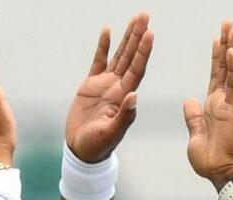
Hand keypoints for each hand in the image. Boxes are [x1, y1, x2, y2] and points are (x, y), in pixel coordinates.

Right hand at [65, 13, 153, 163]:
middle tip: (145, 16)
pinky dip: (104, 46)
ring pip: (119, 55)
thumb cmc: (98, 146)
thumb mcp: (111, 134)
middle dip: (138, 36)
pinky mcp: (91, 85)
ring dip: (127, 37)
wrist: (82, 151)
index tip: (149, 34)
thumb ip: (123, 116)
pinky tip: (108, 30)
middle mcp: (119, 87)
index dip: (143, 52)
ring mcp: (106, 85)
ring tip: (135, 19)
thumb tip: (134, 96)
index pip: (137, 69)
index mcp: (125, 97)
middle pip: (131, 57)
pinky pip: (99, 61)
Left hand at [184, 20, 232, 188]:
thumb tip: (189, 101)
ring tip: (232, 29)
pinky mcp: (230, 109)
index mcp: (212, 107)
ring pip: (231, 71)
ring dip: (231, 49)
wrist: (219, 172)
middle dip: (226, 45)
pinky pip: (232, 85)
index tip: (218, 40)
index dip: (216, 58)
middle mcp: (222, 101)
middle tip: (228, 24)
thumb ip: (193, 117)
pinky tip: (231, 51)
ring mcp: (227, 104)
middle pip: (224, 67)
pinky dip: (231, 67)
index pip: (215, 76)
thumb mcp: (194, 134)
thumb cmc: (208, 159)